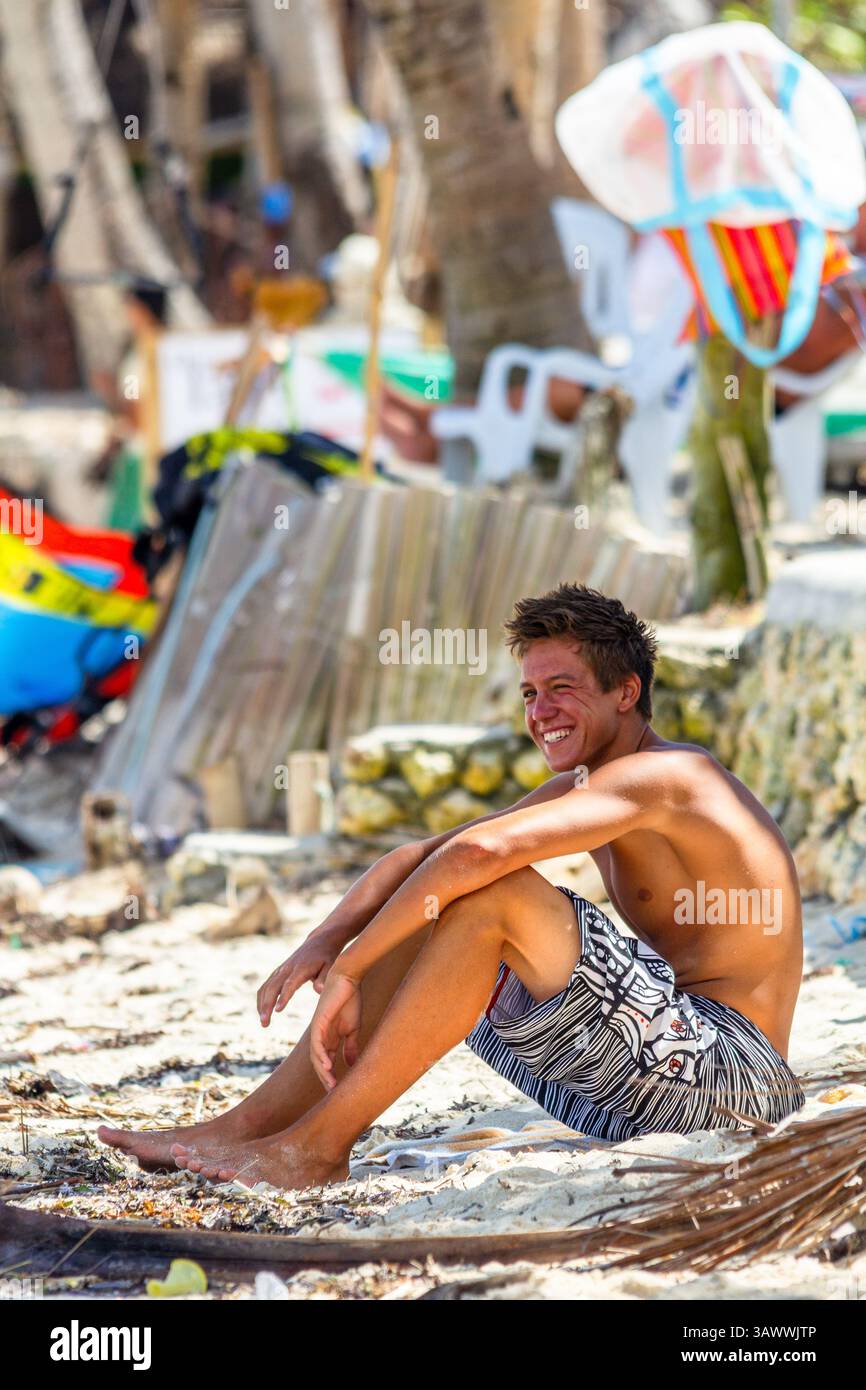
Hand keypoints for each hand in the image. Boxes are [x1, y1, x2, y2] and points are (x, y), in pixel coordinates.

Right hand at [257, 931, 341, 1027]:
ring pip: (266, 987)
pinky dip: (261, 999)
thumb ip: (324, 978)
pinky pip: (266, 986)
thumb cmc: (327, 956)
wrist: (320, 940)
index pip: (290, 984)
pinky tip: (262, 1012)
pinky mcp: (278, 972)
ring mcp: (281, 970)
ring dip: (262, 1004)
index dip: (283, 997)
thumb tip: (318, 991)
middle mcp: (287, 968)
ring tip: (264, 1023)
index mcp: (301, 968)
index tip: (277, 1010)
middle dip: (266, 1005)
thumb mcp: (331, 966)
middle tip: (265, 1023)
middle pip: (272, 987)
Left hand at [310, 973, 361, 1091]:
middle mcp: (320, 1036)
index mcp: (329, 1038)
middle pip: (319, 1062)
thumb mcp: (353, 1029)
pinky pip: (317, 1043)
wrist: (347, 979)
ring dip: (323, 1071)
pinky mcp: (319, 1022)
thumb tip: (352, 1065)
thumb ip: (350, 1046)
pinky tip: (329, 1065)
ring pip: (316, 1056)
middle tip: (333, 1093)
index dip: (331, 1076)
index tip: (338, 1090)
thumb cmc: (350, 1001)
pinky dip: (321, 1055)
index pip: (326, 1061)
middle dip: (326, 1078)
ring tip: (331, 1084)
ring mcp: (318, 1029)